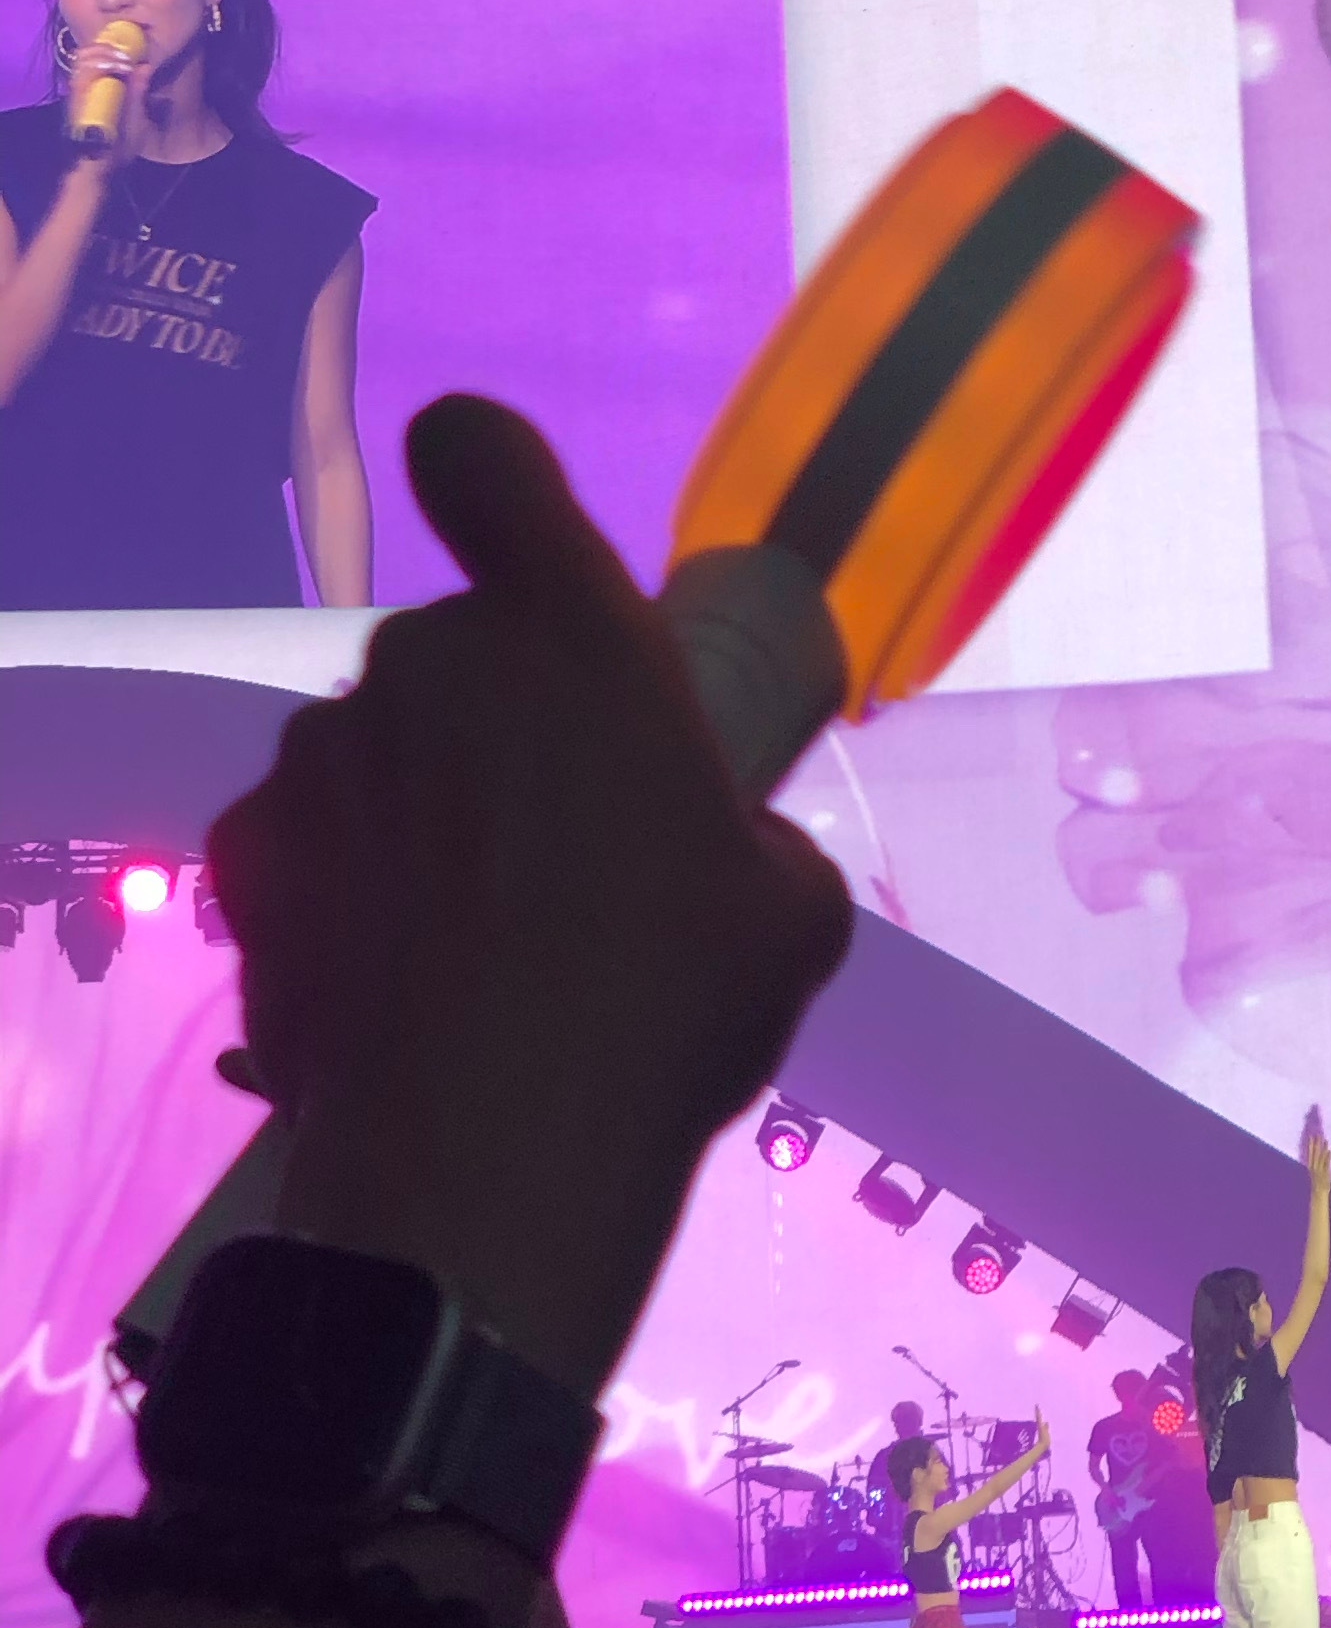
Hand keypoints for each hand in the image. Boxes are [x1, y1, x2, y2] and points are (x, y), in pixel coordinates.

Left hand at [212, 395, 852, 1394]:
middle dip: (492, 722)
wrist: (489, 1172)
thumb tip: (720, 855)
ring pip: (376, 747)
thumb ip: (745, 837)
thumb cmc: (670, 1009)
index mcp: (567, 635)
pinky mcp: (243, 864)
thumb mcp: (789, 912)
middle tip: (559, 850)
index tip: (523, 559)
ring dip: (419, 810)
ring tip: (475, 944)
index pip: (479, 455)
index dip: (491, 480)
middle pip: (451, 645)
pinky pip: (307, 842)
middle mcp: (424, 664)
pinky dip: (344, 891)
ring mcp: (316, 761)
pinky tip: (398, 990)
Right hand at [1303, 1126, 1330, 1194]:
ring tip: (1325, 1140)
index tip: (1311, 1136)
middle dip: (1316, 1144)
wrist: (1318, 1193)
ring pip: (1321, 1157)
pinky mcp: (1325, 1173)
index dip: (1311, 1144)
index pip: (1310, 1153)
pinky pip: (1326, 1163)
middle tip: (1318, 1135)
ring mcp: (1319, 1170)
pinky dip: (1327, 1157)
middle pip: (1315, 1153)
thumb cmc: (1317, 1184)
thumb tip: (1318, 1158)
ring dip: (1323, 1148)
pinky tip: (1329, 1151)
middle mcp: (1314, 1167)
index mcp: (1310, 1166)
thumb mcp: (1314, 1173)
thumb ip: (1316, 1165)